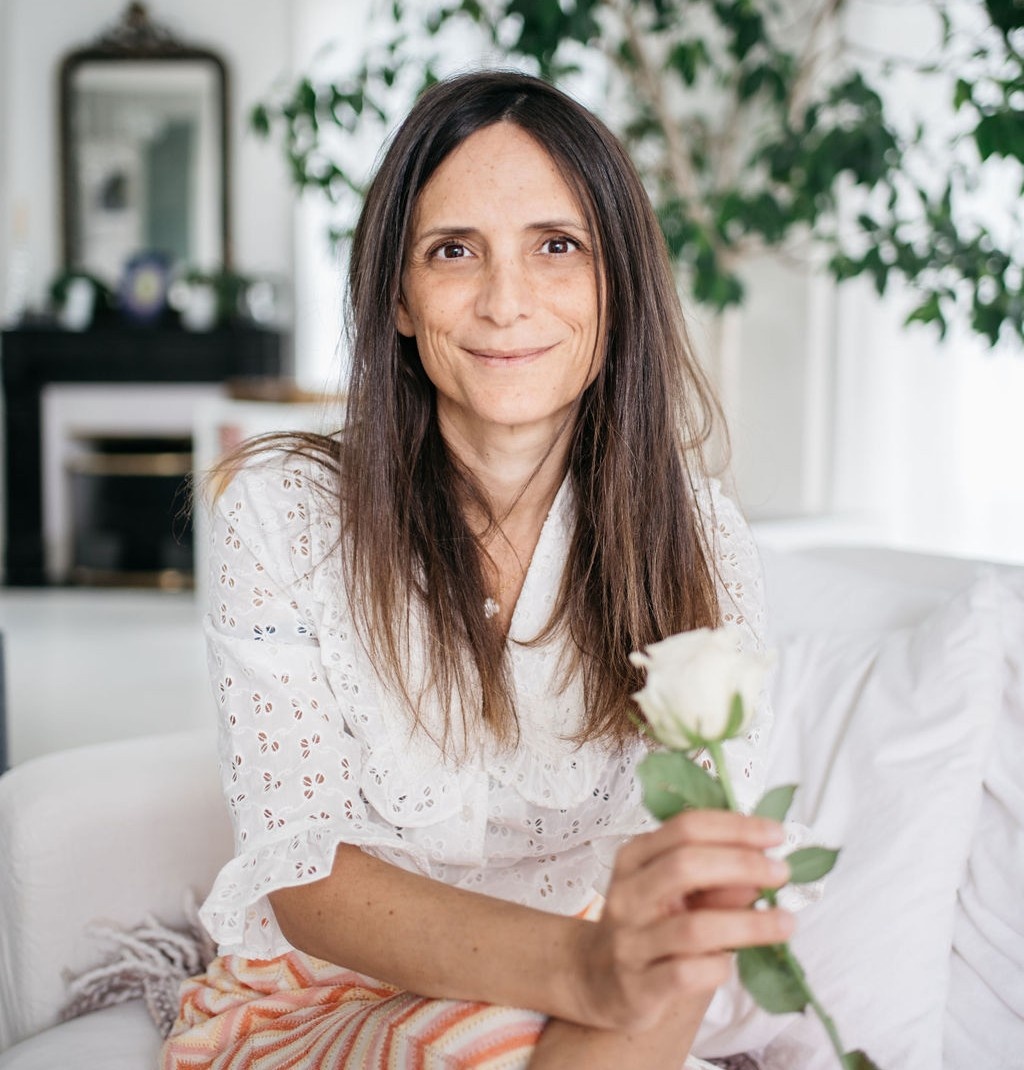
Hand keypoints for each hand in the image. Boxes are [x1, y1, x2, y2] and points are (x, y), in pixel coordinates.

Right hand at [573, 810, 792, 1032]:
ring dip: (748, 923)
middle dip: (742, 864)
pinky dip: (719, 965)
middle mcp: (627, 894)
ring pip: (694, 927)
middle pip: (685, 866)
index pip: (685, 827)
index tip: (775, 834)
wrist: (596, 977)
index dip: (735, 827)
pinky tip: (732, 962)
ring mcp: (630, 941)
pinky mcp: (638, 986)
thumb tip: (761, 873)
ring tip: (786, 922)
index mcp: (635, 857)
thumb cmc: (647, 923)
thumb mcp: (674, 892)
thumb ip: (713, 880)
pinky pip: (688, 974)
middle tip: (781, 872)